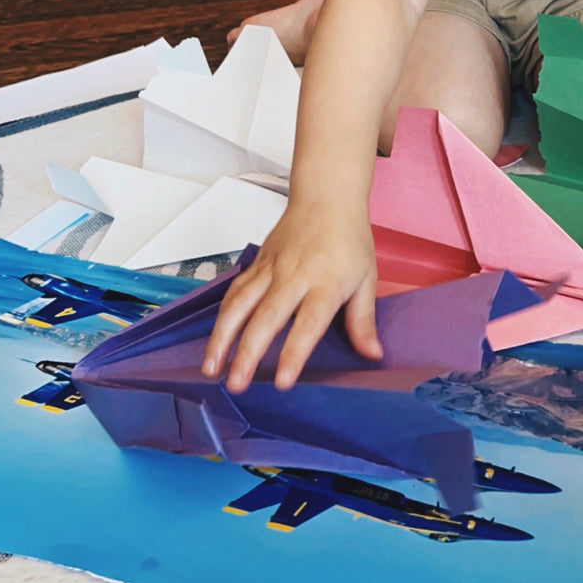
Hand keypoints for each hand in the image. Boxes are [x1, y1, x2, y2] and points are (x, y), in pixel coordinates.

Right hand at [201, 200, 381, 392]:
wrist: (327, 197)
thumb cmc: (349, 238)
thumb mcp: (366, 279)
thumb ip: (363, 320)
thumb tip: (373, 355)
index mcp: (326, 283)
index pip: (308, 323)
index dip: (294, 353)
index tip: (281, 381)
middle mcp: (294, 276)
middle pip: (267, 318)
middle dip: (247, 354)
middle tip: (236, 384)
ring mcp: (271, 268)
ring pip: (240, 304)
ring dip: (222, 337)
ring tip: (210, 367)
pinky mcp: (258, 263)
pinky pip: (235, 290)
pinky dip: (222, 315)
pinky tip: (215, 337)